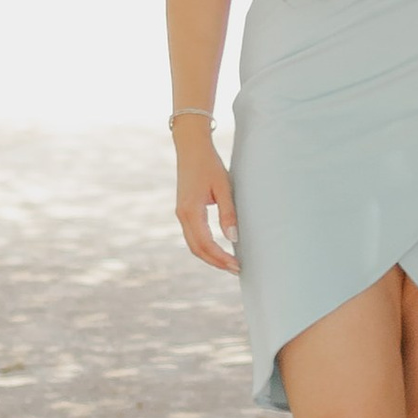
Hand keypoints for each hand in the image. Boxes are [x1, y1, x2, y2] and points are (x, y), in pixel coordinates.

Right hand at [173, 119, 238, 269]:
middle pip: (197, 249)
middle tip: (235, 269)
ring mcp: (181, 214)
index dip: (221, 258)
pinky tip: (218, 248)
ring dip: (209, 256)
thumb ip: (228, 213)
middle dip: (215, 262)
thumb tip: (233, 238)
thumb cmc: (209, 164)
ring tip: (229, 263)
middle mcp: (182, 215)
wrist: (191, 148)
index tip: (237, 265)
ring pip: (193, 244)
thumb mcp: (223, 187)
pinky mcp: (184, 211)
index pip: (206, 244)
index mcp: (191, 211)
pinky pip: (192, 235)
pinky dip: (204, 246)